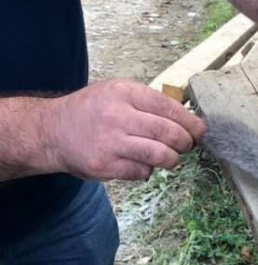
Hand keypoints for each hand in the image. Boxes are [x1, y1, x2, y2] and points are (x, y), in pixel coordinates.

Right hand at [44, 79, 205, 180]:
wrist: (52, 130)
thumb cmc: (92, 111)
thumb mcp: (117, 93)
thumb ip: (148, 103)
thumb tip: (187, 119)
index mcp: (124, 93)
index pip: (169, 108)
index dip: (190, 122)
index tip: (199, 130)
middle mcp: (118, 116)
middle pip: (169, 133)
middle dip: (185, 142)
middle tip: (186, 145)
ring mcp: (110, 142)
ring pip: (160, 155)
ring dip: (172, 159)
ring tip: (171, 158)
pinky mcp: (104, 165)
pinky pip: (142, 171)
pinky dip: (148, 170)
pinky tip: (142, 163)